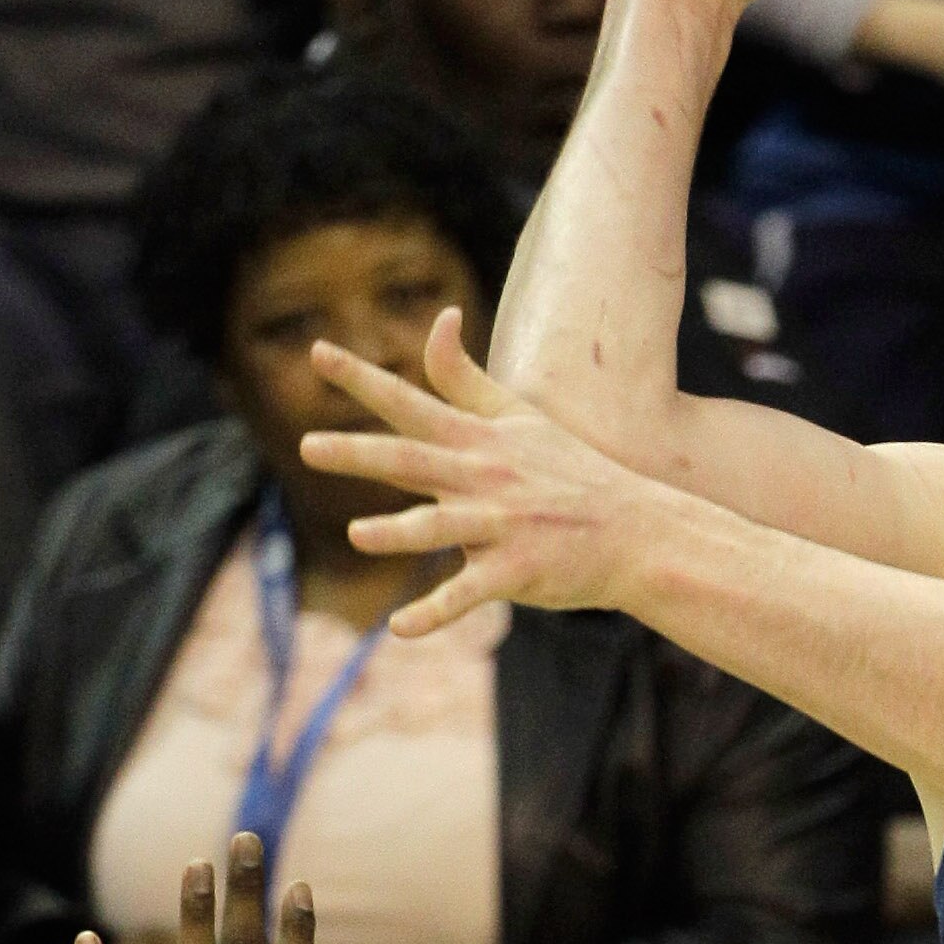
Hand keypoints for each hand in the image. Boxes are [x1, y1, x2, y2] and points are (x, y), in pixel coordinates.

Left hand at [303, 306, 652, 628]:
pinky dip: (434, 613)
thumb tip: (440, 315)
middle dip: (359, 454)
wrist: (635, 530)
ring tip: (358, 535)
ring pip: (440, 528)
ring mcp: (500, 526)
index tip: (318, 353)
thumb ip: (465, 375)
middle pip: (411, 462)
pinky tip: (399, 627)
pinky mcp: (516, 572)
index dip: (362, 379)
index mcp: (477, 440)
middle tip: (309, 446)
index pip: (409, 402)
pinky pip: (468, 594)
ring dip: (399, 533)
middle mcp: (483, 478)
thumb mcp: (518, 415)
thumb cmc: (571, 472)